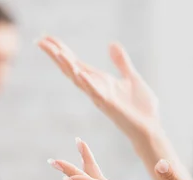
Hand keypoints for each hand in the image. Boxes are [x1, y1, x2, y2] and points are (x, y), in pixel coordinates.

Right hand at [38, 36, 160, 141]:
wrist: (151, 127)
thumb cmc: (141, 108)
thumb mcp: (131, 77)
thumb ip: (121, 62)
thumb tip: (111, 44)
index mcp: (100, 81)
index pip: (76, 63)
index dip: (62, 51)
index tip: (46, 38)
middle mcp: (96, 89)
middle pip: (72, 69)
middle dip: (57, 55)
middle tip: (41, 40)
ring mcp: (101, 98)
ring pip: (80, 80)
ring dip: (68, 67)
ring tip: (56, 52)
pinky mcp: (111, 106)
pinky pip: (97, 94)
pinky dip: (89, 83)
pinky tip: (80, 73)